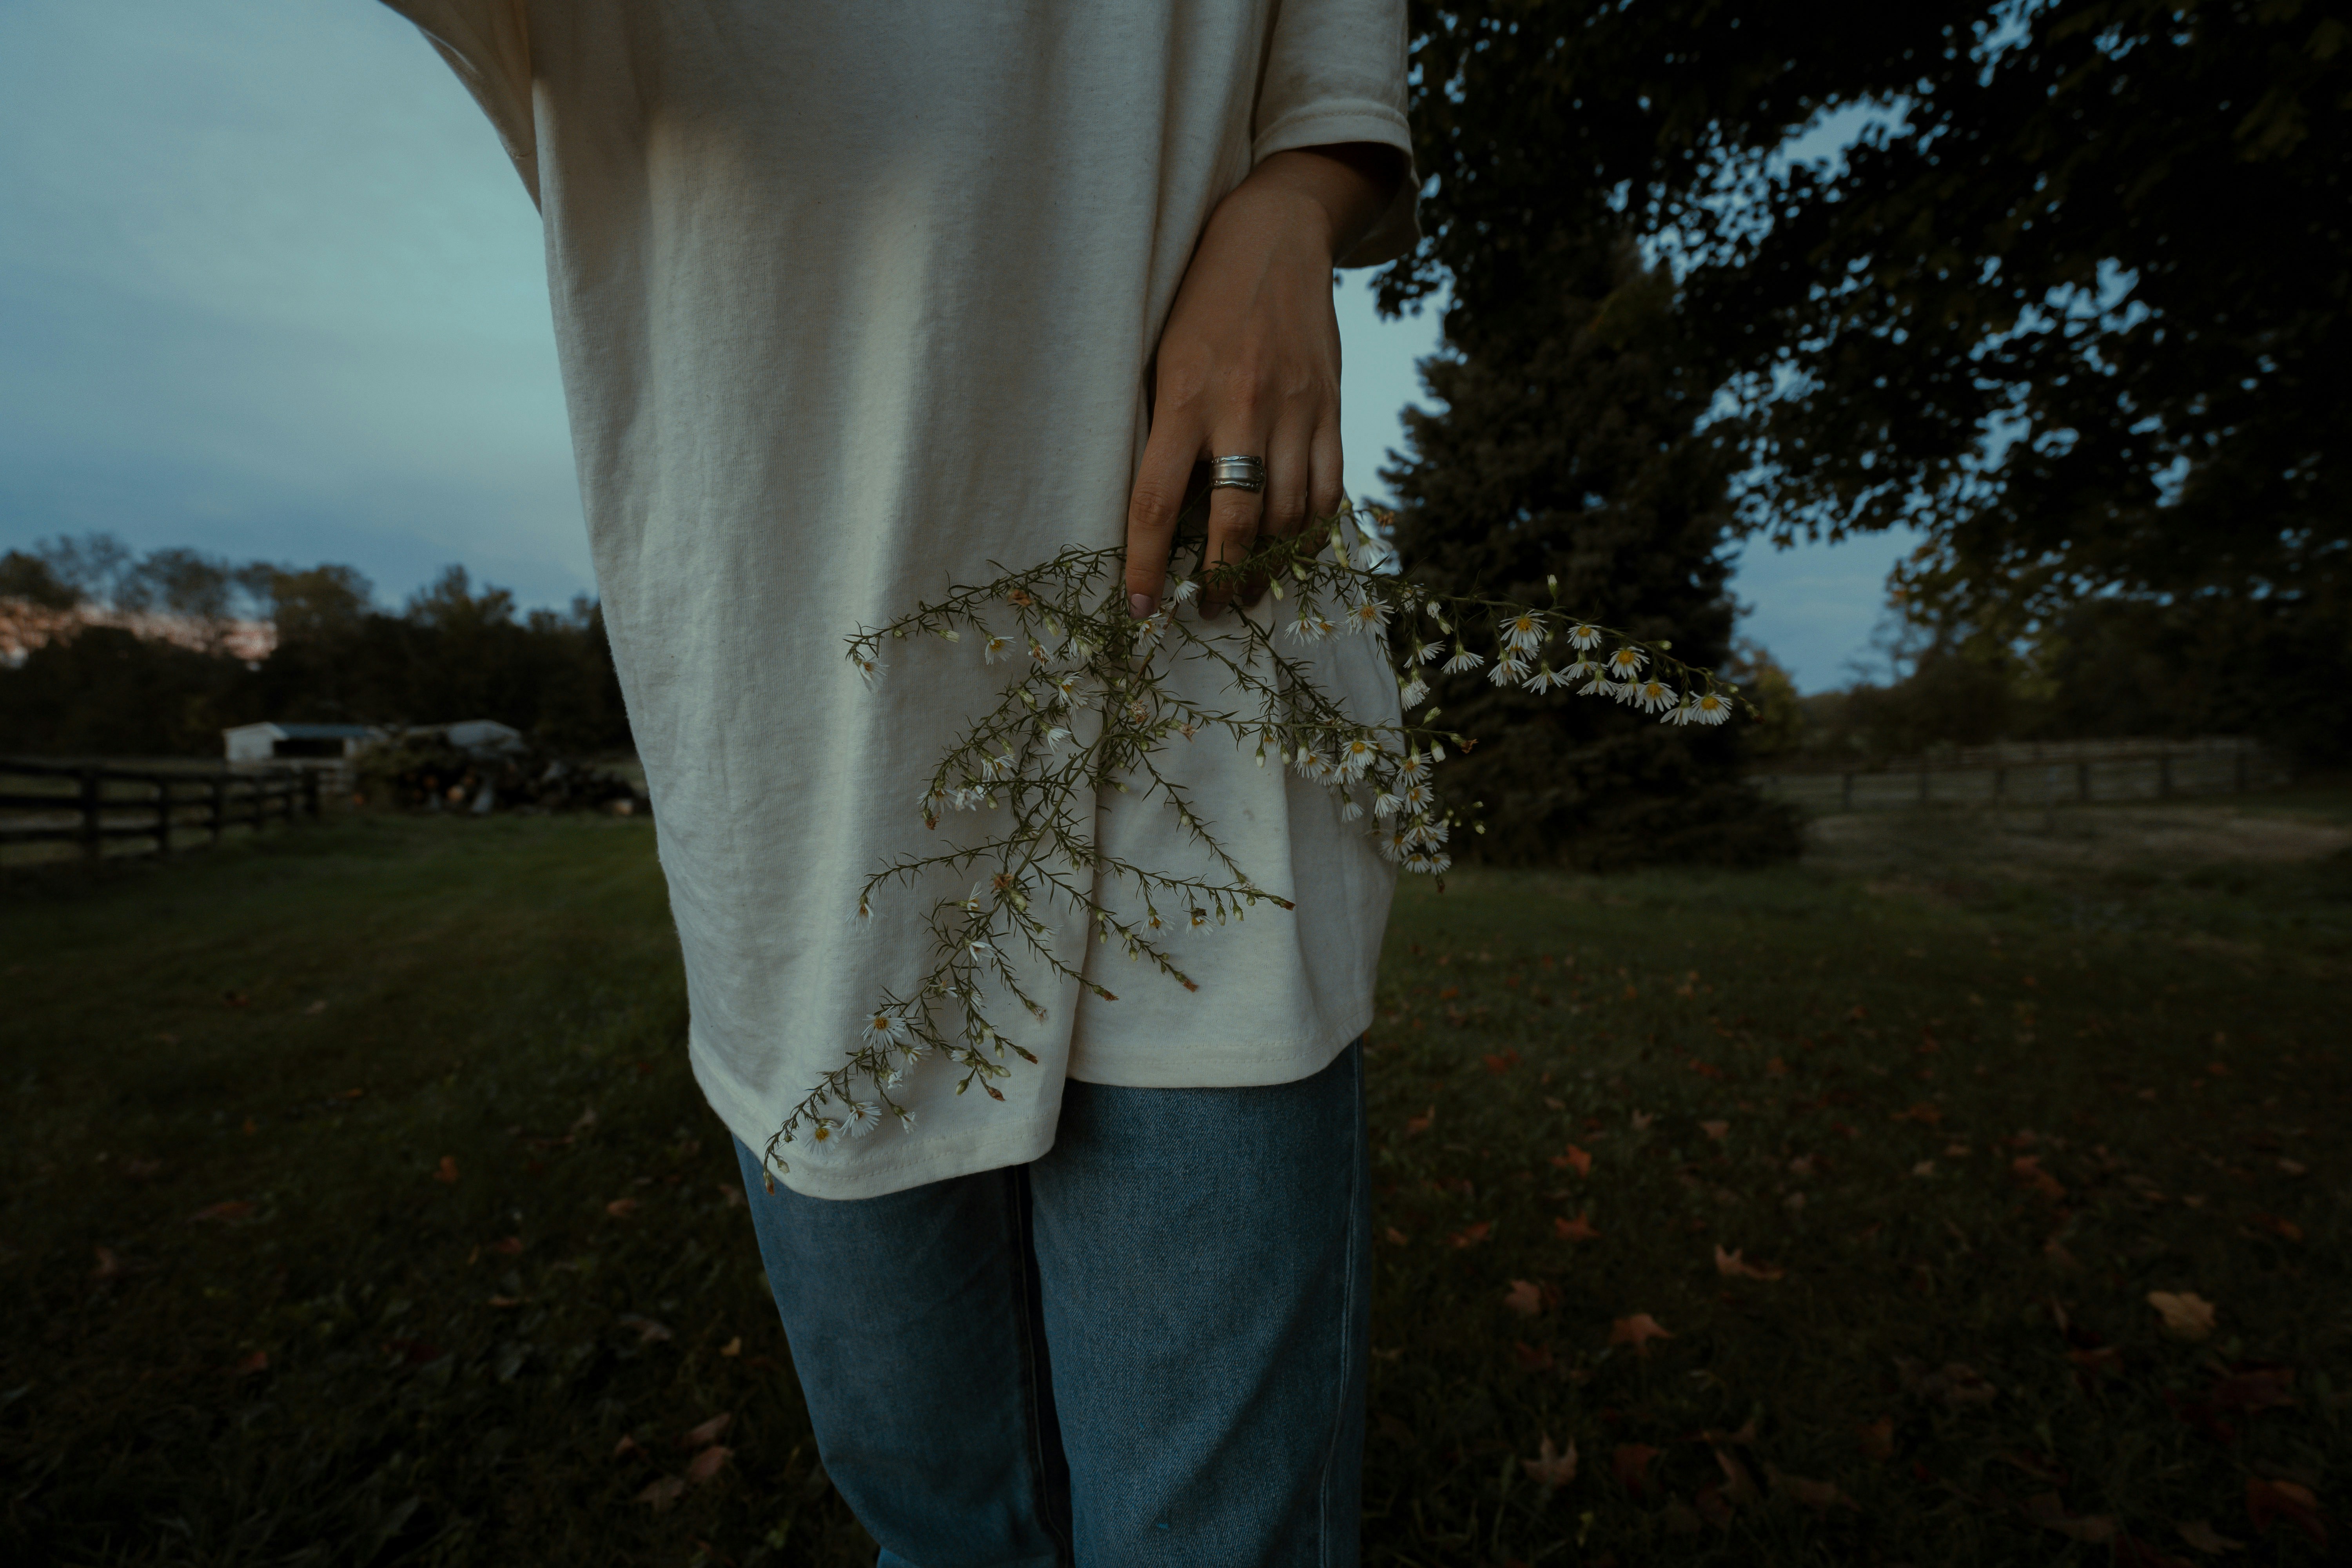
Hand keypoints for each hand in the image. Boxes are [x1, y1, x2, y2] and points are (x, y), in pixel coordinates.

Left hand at [1124, 144, 1401, 619]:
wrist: (1275, 237)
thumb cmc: (1201, 301)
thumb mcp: (1163, 356)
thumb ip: (1165, 429)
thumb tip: (1163, 514)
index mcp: (1185, 395)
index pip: (1155, 502)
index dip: (1145, 565)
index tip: (1141, 609)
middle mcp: (1243, 406)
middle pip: (1234, 522)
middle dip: (1220, 581)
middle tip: (1208, 610)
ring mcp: (1295, 409)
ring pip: (1288, 515)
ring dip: (1268, 566)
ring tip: (1248, 592)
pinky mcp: (1331, 406)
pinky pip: (1328, 490)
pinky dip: (1312, 532)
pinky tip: (1295, 552)